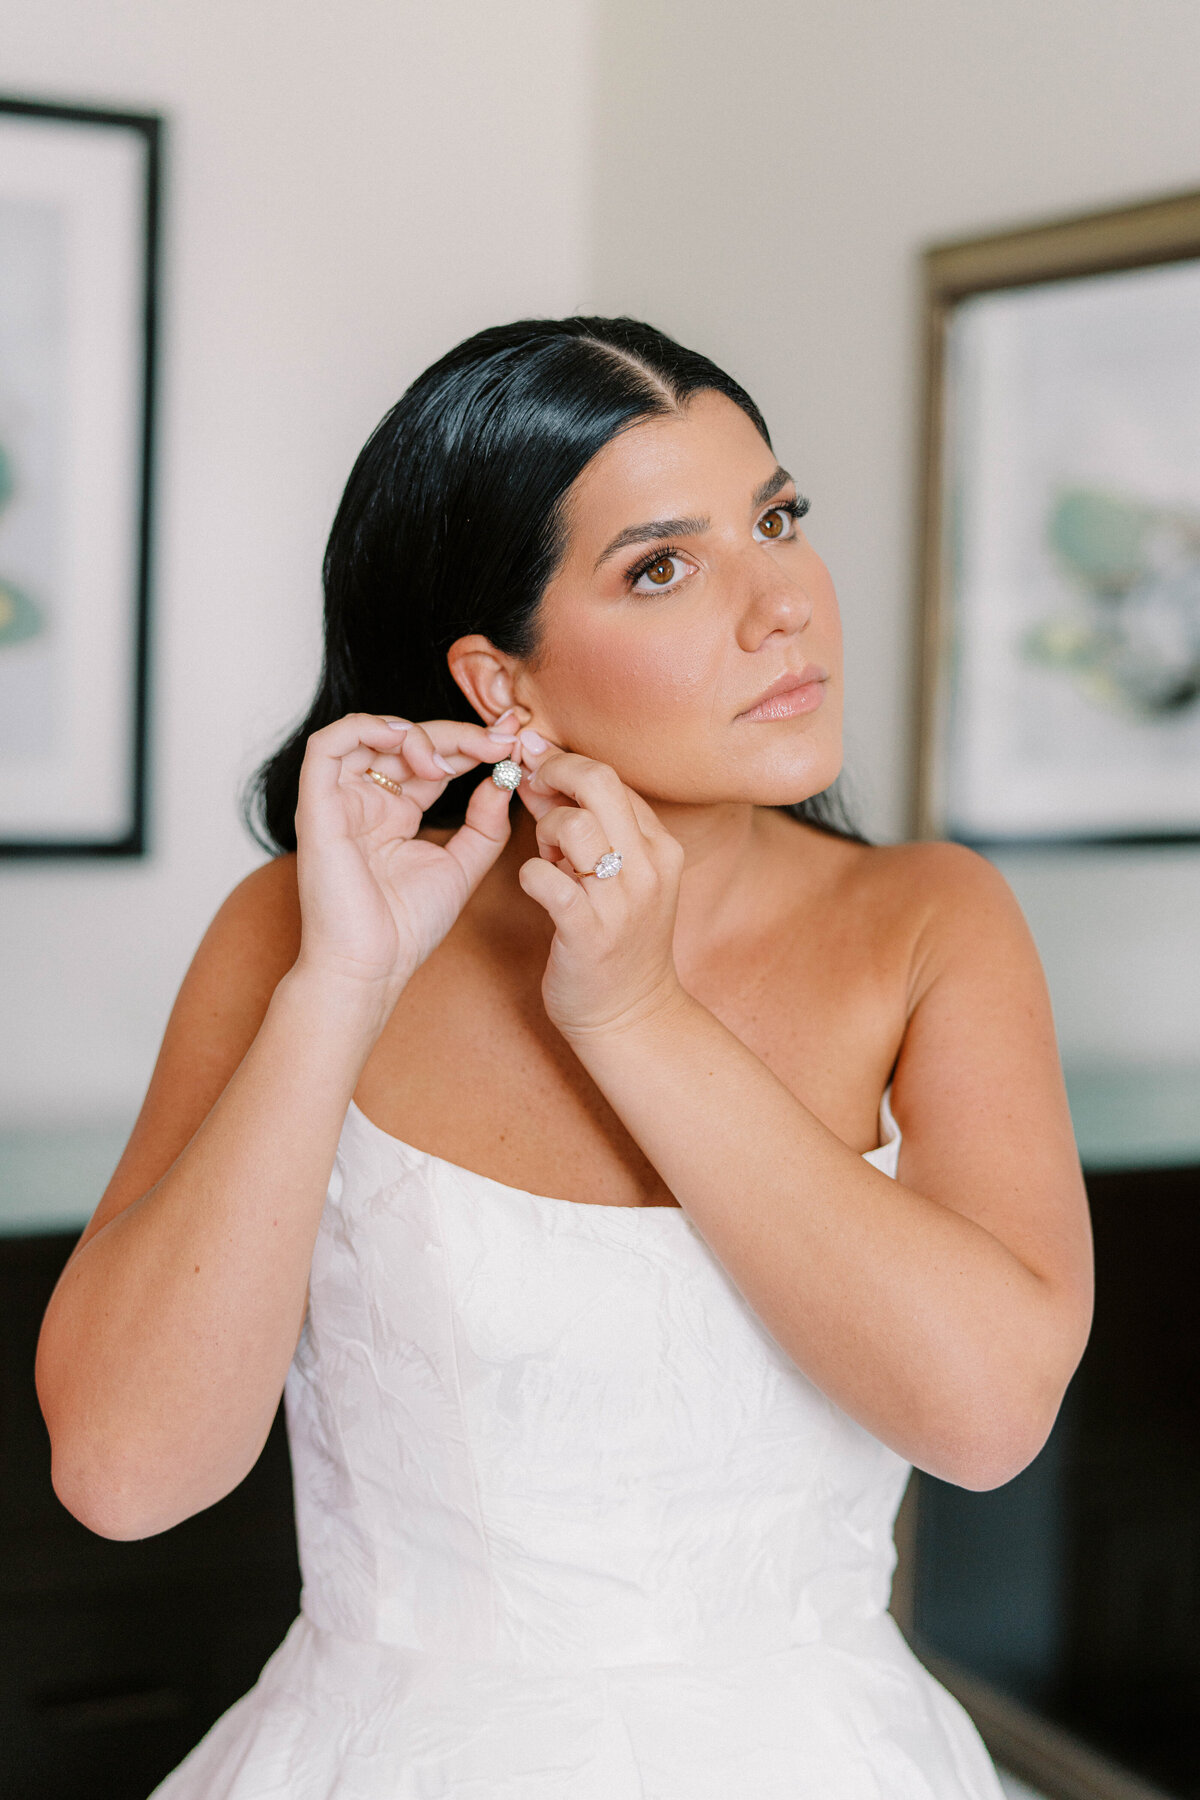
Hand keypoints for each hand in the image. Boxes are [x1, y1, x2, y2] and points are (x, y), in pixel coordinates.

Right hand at [292, 709, 522, 1006]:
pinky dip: (365, 729)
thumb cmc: (406, 928)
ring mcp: (339, 802)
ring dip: (414, 734)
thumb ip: (486, 824)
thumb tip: (503, 778)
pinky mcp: (316, 806)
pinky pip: (325, 746)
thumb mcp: (463, 867)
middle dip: (457, 734)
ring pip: (367, 734)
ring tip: (449, 761)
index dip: (472, 744)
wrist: (370, 967)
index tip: (513, 739)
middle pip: (406, 742)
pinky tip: (405, 740)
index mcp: (396, 815)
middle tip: (500, 739)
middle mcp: (366, 802)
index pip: (432, 761)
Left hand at [514, 735, 687, 1038]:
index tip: (539, 771)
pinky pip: (544, 879)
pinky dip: (530, 874)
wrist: (630, 1015)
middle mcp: (648, 867)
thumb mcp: (621, 876)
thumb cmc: (618, 940)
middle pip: (599, 782)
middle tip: (530, 786)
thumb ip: (587, 825)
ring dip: (543, 831)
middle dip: (553, 773)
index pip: (613, 777)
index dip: (567, 765)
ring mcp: (621, 900)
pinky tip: (536, 886)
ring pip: (572, 824)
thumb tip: (538, 775)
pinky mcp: (588, 932)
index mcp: (661, 847)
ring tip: (547, 856)